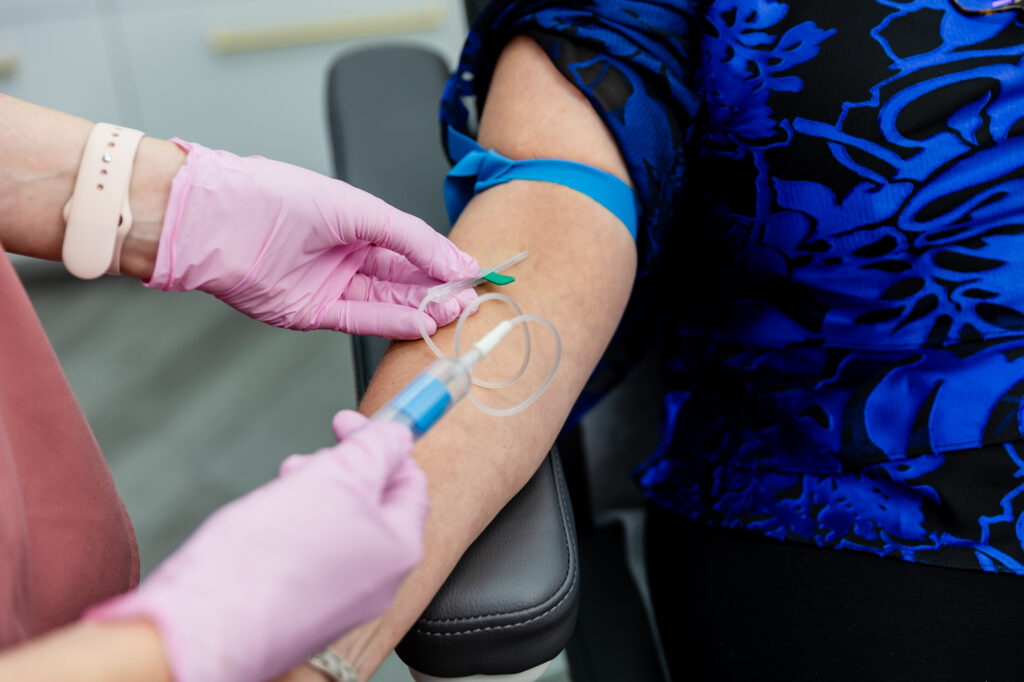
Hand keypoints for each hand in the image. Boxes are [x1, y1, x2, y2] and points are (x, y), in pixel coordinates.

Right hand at [85, 411, 427, 681]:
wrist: (199, 631)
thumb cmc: (263, 563)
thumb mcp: (334, 478)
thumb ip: (376, 449)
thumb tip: (398, 434)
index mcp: (398, 549)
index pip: (410, 481)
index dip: (380, 441)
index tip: (348, 423)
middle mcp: (378, 582)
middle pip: (373, 505)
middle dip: (340, 470)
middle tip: (306, 460)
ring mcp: (340, 601)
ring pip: (338, 529)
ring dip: (313, 497)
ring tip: (279, 491)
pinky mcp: (301, 613)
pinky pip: (310, 558)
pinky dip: (293, 531)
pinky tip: (264, 526)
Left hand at [145, 139, 478, 337]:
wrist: (216, 223)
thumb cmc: (276, 198)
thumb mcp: (358, 209)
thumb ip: (411, 238)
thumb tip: (455, 259)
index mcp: (358, 222)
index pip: (413, 246)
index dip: (444, 260)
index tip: (474, 272)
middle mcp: (347, 255)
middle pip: (405, 277)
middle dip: (439, 288)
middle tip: (471, 298)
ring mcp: (332, 285)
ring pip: (388, 302)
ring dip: (423, 308)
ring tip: (454, 311)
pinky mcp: (315, 313)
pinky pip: (363, 320)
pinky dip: (394, 323)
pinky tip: (422, 322)